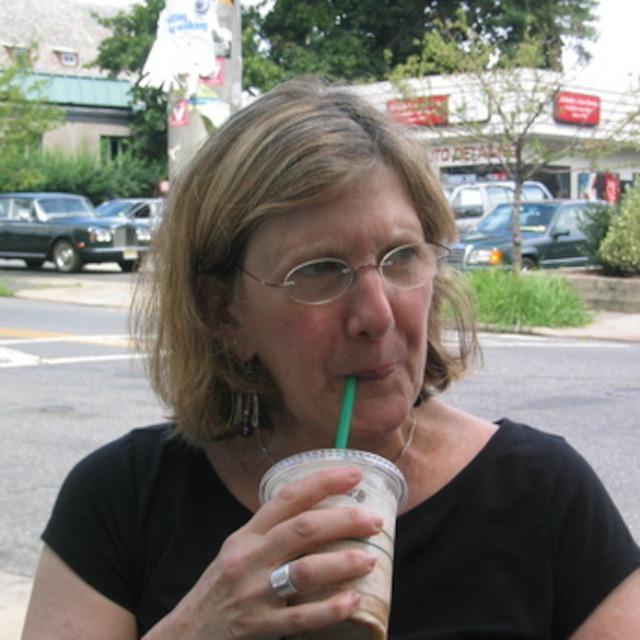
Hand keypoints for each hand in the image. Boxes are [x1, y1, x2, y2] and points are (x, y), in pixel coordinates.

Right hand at [144, 465, 382, 638]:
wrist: (186, 637)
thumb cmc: (220, 591)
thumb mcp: (237, 554)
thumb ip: (270, 536)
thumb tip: (318, 517)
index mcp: (247, 536)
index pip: (287, 498)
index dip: (323, 482)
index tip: (354, 473)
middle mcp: (249, 559)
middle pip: (302, 529)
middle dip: (343, 520)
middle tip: (374, 520)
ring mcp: (254, 594)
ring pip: (304, 570)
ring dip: (342, 562)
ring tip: (370, 559)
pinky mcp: (258, 627)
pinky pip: (301, 617)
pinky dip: (330, 608)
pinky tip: (352, 600)